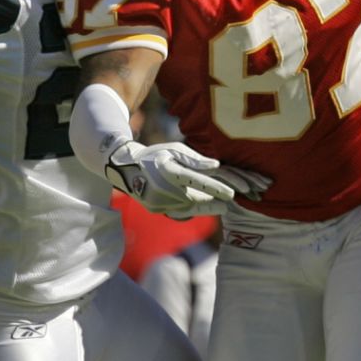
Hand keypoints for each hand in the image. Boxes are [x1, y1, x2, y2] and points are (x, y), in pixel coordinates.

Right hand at [105, 140, 271, 216]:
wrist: (124, 168)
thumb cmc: (155, 155)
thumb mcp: (174, 149)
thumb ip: (196, 159)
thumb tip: (217, 167)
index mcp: (168, 171)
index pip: (196, 180)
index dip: (215, 188)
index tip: (233, 194)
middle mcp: (164, 189)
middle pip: (198, 198)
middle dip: (218, 199)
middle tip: (236, 200)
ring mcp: (160, 202)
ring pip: (192, 207)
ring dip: (210, 206)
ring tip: (226, 203)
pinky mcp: (158, 210)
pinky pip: (182, 211)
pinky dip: (197, 209)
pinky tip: (212, 207)